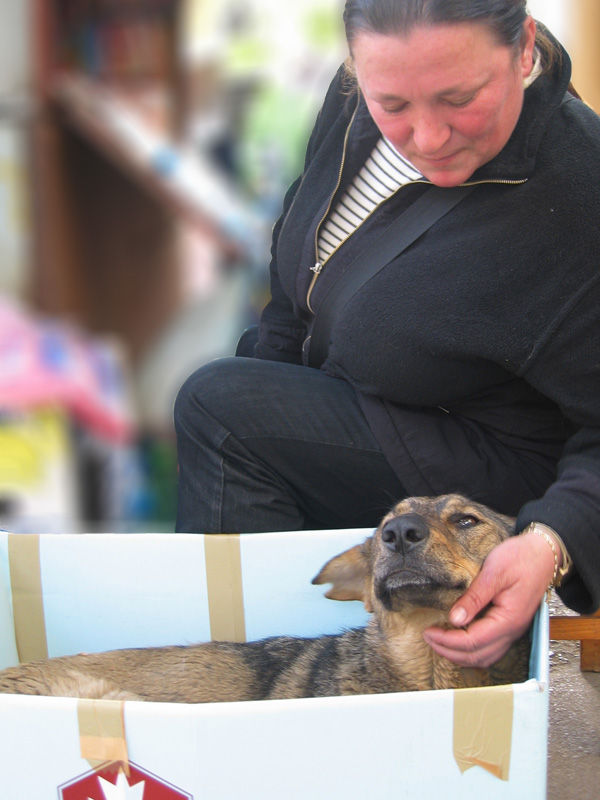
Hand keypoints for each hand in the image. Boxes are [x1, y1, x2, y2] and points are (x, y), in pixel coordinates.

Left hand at [423, 531, 554, 667]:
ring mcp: (513, 630)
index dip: (447, 641)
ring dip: (460, 655)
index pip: (473, 641)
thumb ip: (475, 597)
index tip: (428, 632)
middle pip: (477, 655)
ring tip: (439, 642)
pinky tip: (458, 641)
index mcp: (508, 619)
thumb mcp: (494, 572)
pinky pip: (491, 649)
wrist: (543, 554)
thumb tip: (454, 619)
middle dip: (449, 651)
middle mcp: (512, 631)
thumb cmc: (521, 558)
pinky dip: (472, 651)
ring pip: (485, 657)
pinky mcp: (510, 625)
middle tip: (428, 638)